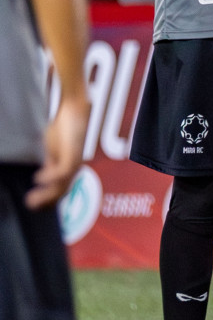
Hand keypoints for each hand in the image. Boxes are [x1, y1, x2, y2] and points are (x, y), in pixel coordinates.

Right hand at [27, 95, 86, 209]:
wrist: (72, 112)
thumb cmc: (63, 129)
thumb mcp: (54, 151)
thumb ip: (51, 163)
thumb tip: (44, 177)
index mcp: (69, 169)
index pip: (61, 191)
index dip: (48, 201)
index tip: (35, 207)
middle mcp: (74, 168)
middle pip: (62, 193)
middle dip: (45, 202)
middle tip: (30, 206)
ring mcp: (74, 162)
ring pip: (62, 186)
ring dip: (45, 195)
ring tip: (30, 200)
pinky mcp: (72, 154)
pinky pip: (61, 171)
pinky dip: (49, 178)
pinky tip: (37, 178)